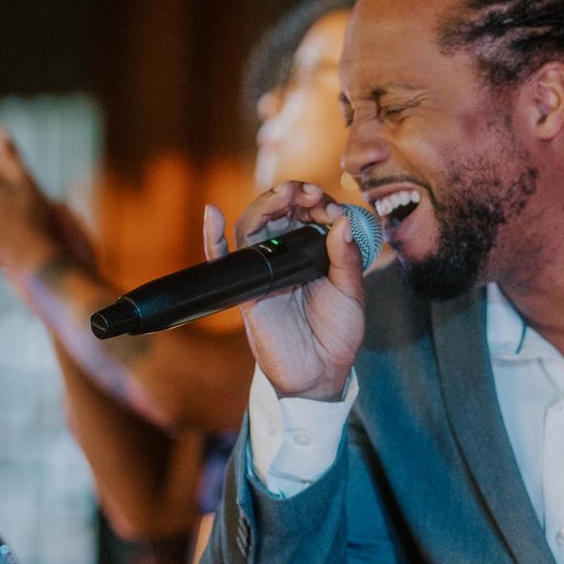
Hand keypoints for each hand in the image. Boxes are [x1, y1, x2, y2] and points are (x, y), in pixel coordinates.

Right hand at [214, 180, 365, 400]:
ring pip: (253, 227)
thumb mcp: (351, 292)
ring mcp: (265, 271)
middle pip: (278, 213)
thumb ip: (347, 259)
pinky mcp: (247, 289)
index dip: (316, 203)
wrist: (320, 372)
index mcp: (312, 252)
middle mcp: (286, 256)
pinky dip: (213, 237)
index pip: (307, 215)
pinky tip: (212, 213)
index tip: (328, 205)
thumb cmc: (337, 333)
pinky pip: (224, 260)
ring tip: (281, 193)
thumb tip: (341, 222)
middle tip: (304, 191)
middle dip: (290, 195)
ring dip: (263, 205)